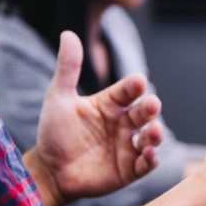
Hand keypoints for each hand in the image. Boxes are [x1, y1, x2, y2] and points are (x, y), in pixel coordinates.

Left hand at [23, 31, 162, 205]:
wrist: (49, 171)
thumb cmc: (54, 133)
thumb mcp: (58, 98)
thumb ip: (68, 68)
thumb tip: (68, 34)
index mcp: (111, 104)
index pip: (127, 91)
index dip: (134, 86)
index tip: (138, 82)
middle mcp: (124, 123)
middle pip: (144, 113)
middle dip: (150, 108)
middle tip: (152, 105)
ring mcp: (128, 146)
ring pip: (150, 137)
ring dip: (155, 134)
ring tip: (154, 132)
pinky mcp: (130, 169)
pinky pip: (146, 164)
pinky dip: (151, 159)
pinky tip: (149, 154)